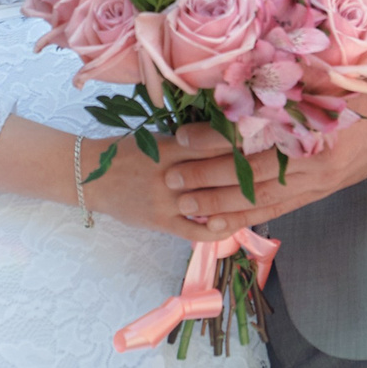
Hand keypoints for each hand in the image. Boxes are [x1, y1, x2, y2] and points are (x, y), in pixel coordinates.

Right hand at [81, 133, 261, 242]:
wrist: (89, 175)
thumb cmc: (125, 152)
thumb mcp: (155, 139)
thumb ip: (187, 141)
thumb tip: (225, 136)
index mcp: (172, 147)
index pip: (213, 142)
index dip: (241, 142)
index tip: (267, 137)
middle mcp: (172, 173)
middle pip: (219, 172)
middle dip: (249, 171)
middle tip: (277, 168)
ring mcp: (167, 200)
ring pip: (212, 203)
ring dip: (238, 202)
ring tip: (263, 198)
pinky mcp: (161, 221)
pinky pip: (194, 231)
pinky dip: (216, 230)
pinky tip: (232, 226)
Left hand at [162, 79, 366, 231]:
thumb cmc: (362, 87)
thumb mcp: (328, 71)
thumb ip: (288, 72)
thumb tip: (239, 68)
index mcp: (315, 122)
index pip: (256, 135)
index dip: (216, 139)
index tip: (182, 138)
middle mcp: (315, 157)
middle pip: (253, 172)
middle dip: (208, 177)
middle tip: (171, 179)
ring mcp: (317, 180)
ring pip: (262, 197)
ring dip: (220, 203)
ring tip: (184, 205)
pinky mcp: (318, 193)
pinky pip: (278, 209)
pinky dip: (247, 217)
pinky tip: (219, 222)